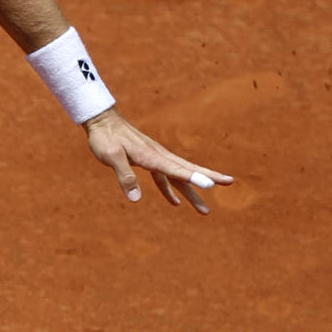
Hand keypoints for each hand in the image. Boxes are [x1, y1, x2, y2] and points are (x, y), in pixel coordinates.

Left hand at [83, 107, 233, 213]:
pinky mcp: (148, 160)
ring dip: (192, 193)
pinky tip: (174, 203)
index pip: (177, 169)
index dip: (194, 178)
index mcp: (152, 156)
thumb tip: (136, 199)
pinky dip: (170, 190)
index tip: (212, 184)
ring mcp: (155, 158)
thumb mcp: (111, 157)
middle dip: (208, 178)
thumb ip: (124, 176)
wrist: (101, 121)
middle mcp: (158, 156)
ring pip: (178, 176)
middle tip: (230, 182)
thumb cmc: (105, 138)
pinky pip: (163, 177)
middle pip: (187, 170)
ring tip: (205, 211)